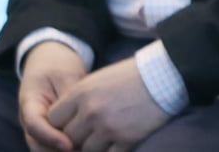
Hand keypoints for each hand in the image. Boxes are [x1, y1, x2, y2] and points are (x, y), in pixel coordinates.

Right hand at [19, 42, 86, 151]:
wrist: (50, 61)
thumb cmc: (58, 65)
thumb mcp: (65, 74)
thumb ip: (69, 96)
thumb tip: (80, 117)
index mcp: (29, 103)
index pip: (34, 125)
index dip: (50, 138)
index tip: (69, 145)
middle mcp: (30, 121)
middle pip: (38, 145)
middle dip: (59, 151)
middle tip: (86, 149)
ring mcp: (38, 129)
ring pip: (46, 150)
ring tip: (89, 148)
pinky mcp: (50, 132)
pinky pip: (56, 148)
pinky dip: (72, 149)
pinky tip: (90, 146)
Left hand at [48, 58, 169, 151]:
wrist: (166, 75)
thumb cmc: (133, 75)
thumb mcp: (99, 80)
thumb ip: (78, 100)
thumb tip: (64, 122)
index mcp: (81, 93)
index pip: (52, 120)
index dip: (60, 125)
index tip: (70, 125)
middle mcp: (91, 112)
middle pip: (68, 139)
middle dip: (76, 139)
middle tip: (89, 133)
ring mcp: (108, 127)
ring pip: (86, 151)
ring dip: (94, 146)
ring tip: (107, 135)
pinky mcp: (126, 139)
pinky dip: (111, 150)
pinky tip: (119, 140)